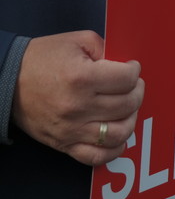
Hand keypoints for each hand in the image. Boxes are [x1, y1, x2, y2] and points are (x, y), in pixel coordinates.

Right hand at [13, 31, 143, 165]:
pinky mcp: (64, 144)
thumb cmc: (40, 59)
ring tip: (127, 108)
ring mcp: (71, 129)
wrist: (5, 80)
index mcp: (81, 78)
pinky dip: (114, 150)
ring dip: (131, 119)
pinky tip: (117, 136)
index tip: (131, 68)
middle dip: (137, 92)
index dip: (134, 71)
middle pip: (128, 105)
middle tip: (133, 85)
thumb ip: (105, 48)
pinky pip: (97, 157)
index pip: (127, 79)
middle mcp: (78, 106)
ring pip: (119, 133)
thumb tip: (125, 64)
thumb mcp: (75, 41)